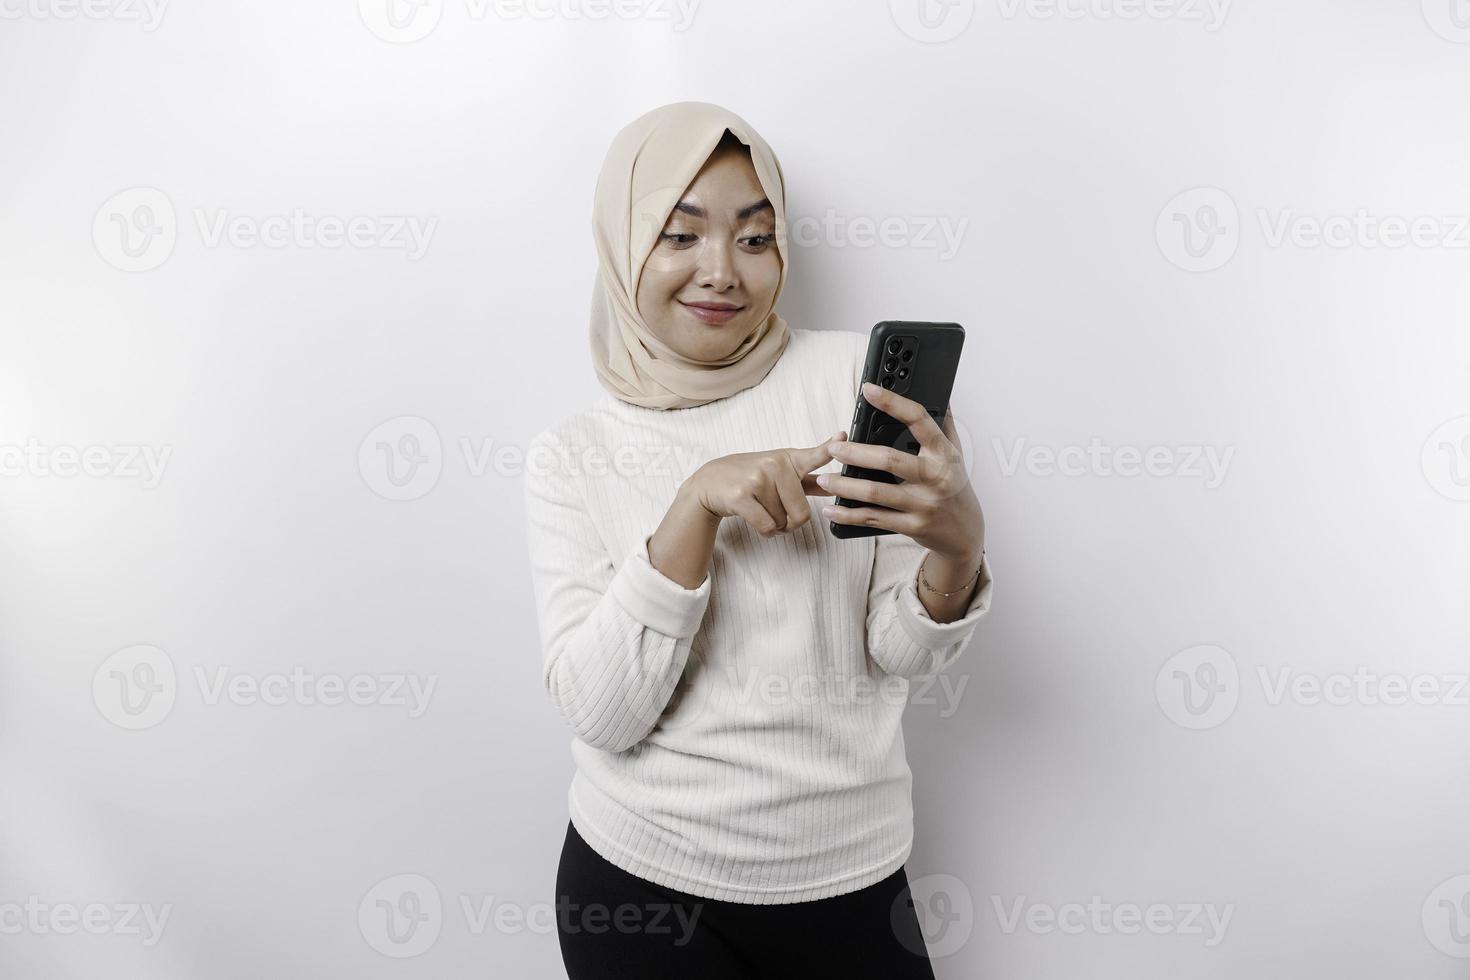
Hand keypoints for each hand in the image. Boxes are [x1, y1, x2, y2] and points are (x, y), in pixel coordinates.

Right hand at [685, 433, 843, 538]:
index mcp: (787, 459)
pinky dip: (765, 532)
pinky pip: (767, 527)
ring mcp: (757, 479)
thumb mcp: (778, 474)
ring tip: (761, 511)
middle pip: (802, 513)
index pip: (814, 455)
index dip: (829, 448)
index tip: (842, 437)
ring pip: (783, 522)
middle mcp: (774, 465)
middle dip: (791, 523)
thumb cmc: (748, 479)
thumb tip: (832, 486)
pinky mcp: (741, 496)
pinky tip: (755, 520)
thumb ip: (805, 480)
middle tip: (777, 513)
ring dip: (775, 526)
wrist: (708, 484)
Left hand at [817, 382, 985, 562]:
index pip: (919, 420)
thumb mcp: (956, 455)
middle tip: (834, 448)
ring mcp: (923, 504)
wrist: (966, 533)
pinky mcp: (912, 526)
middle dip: (856, 453)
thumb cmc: (956, 488)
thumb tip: (938, 394)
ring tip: (825, 479)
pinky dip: (849, 515)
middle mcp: (936, 478)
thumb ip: (944, 426)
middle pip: (889, 459)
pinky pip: (874, 519)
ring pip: (876, 492)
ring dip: (845, 485)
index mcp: (944, 453)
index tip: (869, 390)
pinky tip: (831, 509)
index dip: (893, 402)